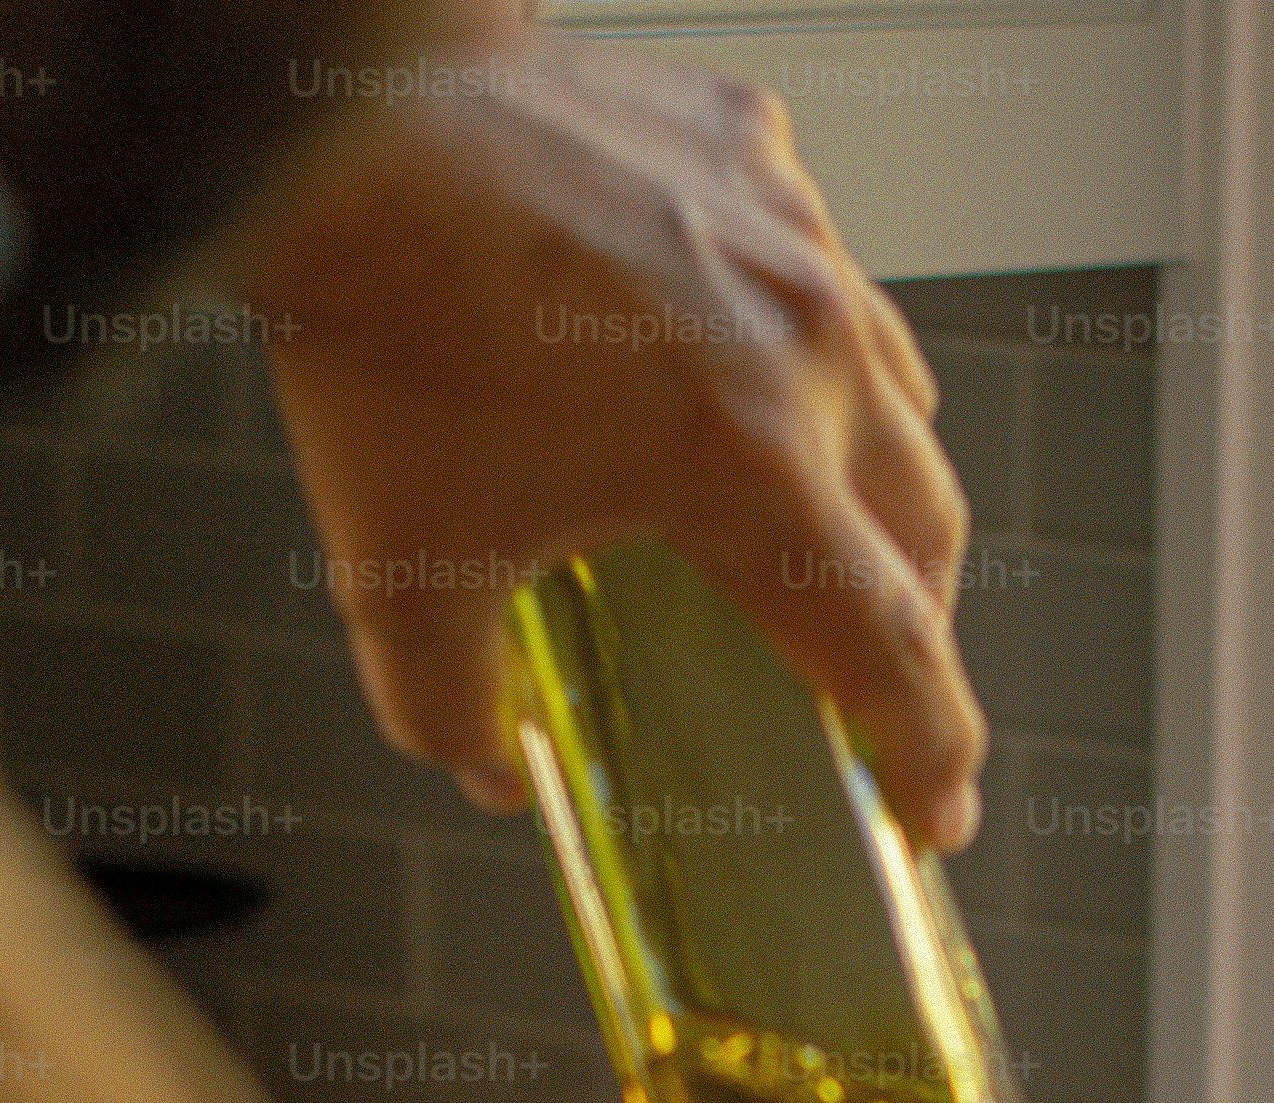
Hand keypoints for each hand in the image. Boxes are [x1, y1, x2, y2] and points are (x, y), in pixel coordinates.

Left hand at [242, 31, 985, 845]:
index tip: (936, 813)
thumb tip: (491, 770)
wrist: (337, 119)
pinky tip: (714, 344)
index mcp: (746, 467)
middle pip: (926, 520)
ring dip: (872, 470)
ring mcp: (789, 232)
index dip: (926, 749)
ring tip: (811, 511)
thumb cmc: (379, 326)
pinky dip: (788, 322)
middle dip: (913, 616)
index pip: (886, 643)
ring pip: (892, 381)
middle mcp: (803, 344)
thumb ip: (452, 705)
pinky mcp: (749, 145)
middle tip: (870, 675)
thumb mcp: (401, 568)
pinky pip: (812, 254)